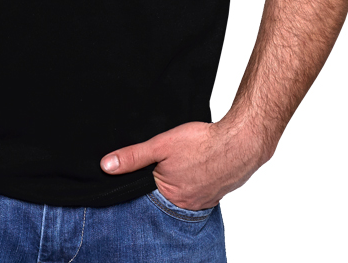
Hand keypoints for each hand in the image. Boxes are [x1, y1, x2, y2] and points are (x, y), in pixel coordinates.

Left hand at [100, 117, 271, 210]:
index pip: (148, 194)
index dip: (144, 180)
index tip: (145, 169)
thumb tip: (106, 166)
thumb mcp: (161, 145)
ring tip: (183, 161)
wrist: (240, 142)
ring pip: (184, 190)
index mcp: (171, 197)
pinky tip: (197, 164)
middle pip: (166, 193)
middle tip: (170, 160)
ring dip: (181, 178)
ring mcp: (205, 199)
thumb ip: (134, 156)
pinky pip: (200, 187)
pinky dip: (196, 177)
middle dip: (163, 179)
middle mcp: (188, 205)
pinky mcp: (217, 191)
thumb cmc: (202, 143)